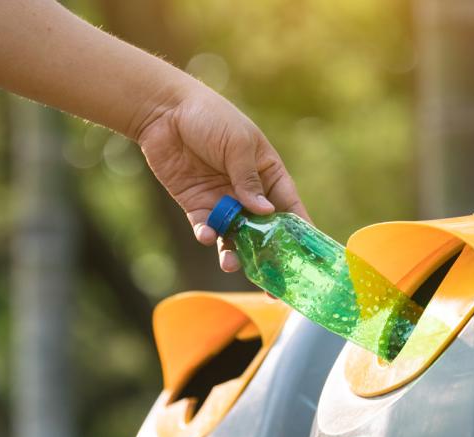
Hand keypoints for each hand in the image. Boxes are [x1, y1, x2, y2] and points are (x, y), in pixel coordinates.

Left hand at [137, 85, 308, 271]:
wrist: (165, 112)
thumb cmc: (210, 117)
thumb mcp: (238, 144)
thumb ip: (248, 180)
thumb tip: (265, 212)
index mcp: (268, 173)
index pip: (289, 207)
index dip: (300, 233)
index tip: (309, 259)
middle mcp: (248, 191)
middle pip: (263, 231)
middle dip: (268, 257)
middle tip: (273, 287)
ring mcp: (222, 200)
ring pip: (234, 236)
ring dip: (234, 253)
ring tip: (230, 264)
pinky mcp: (197, 205)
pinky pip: (207, 227)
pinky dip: (208, 235)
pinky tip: (208, 235)